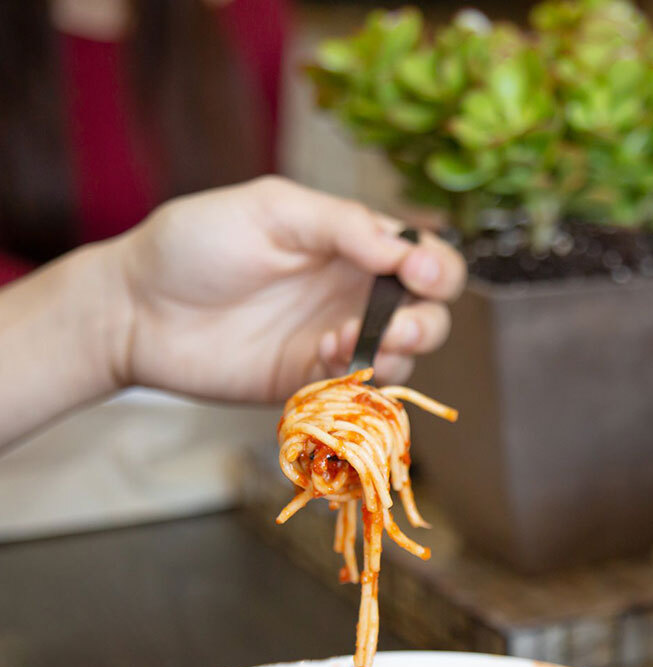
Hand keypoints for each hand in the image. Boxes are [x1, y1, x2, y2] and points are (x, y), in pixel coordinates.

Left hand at [114, 175, 465, 401]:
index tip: (418, 274)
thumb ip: (342, 225)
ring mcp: (339, 340)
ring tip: (349, 343)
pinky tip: (321, 360)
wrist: (136, 310)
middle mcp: (356, 293)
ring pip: (407, 357)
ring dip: (397, 353)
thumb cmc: (196, 244)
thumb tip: (403, 250)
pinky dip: (359, 380)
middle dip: (428, 321)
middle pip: (431, 313)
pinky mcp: (314, 383)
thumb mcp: (272, 210)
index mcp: (354, 243)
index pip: (425, 256)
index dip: (436, 267)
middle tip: (400, 326)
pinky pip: (363, 391)